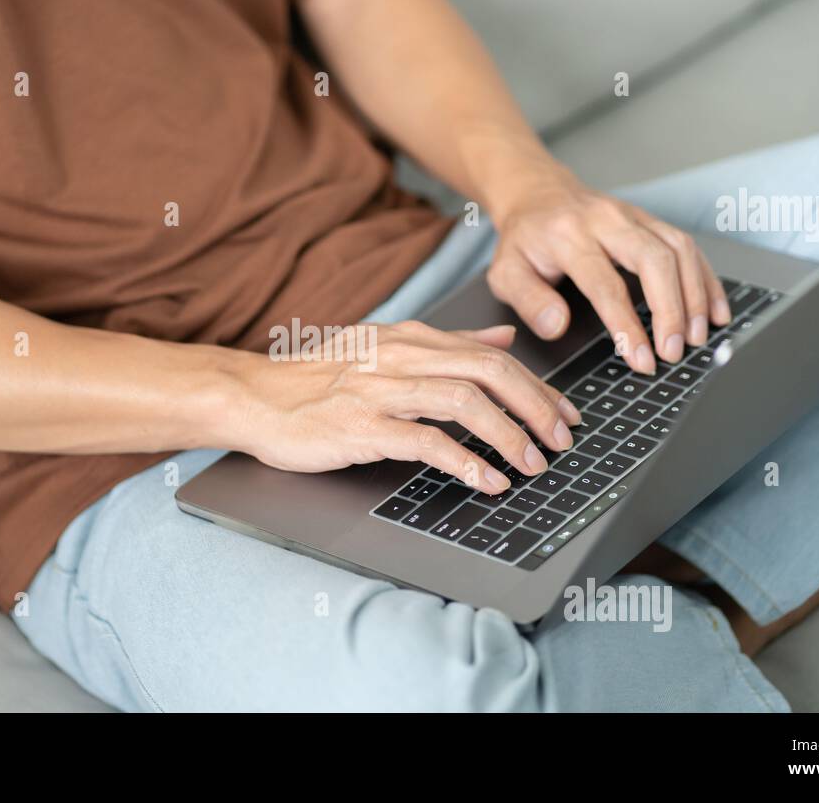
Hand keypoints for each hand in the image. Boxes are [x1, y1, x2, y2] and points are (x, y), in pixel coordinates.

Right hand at [232, 321, 582, 493]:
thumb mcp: (387, 348)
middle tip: (562, 441)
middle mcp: (401, 357)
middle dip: (536, 408)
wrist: (254, 395)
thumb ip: (449, 343)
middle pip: (489, 372)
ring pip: (465, 403)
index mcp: (412, 338)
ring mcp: (380, 390)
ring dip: (509, 436)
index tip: (565, 415)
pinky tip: (487, 482)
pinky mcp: (362, 426)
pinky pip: (426, 441)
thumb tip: (504, 337)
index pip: (492, 355)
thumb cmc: (318, 379)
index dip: (537, 387)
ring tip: (533, 465)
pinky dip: (466, 462)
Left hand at [487, 171, 731, 373]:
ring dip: (695, 296)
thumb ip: (529, 301)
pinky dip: (706, 280)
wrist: (536, 193)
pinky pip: (688, 246)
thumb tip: (558, 326)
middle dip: (671, 309)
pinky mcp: (651, 220)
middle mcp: (607, 220)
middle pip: (654, 259)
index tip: (642, 359)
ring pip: (679, 249)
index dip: (627, 325)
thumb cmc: (524, 239)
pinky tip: (715, 311)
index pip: (606, 284)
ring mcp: (634, 216)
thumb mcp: (504, 272)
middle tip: (676, 351)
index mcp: (569, 236)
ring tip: (698, 338)